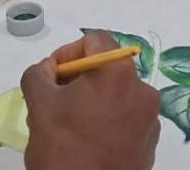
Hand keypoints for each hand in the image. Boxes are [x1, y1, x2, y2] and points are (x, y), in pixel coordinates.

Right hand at [21, 31, 160, 169]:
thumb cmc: (64, 148)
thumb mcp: (39, 104)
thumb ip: (39, 73)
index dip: (69, 53)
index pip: (95, 40)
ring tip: (69, 124)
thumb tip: (49, 69)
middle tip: (56, 100)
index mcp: (118, 74)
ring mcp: (150, 119)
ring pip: (116, 93)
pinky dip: (106, 120)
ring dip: (92, 100)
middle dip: (79, 79)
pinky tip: (87, 140)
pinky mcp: (150, 143)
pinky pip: (126, 117)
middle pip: (107, 67)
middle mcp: (142, 91)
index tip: (54, 77)